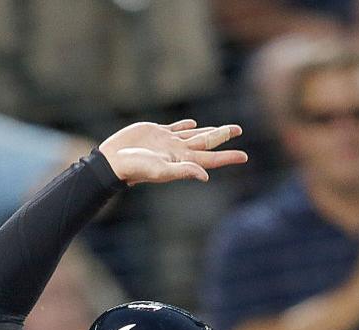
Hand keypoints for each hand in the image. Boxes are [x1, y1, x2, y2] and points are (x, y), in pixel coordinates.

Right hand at [99, 119, 246, 186]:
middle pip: (207, 143)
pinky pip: (176, 128)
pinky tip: (193, 124)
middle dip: (223, 137)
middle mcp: (179, 151)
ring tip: (222, 129)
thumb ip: (183, 171)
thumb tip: (206, 176)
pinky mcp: (156, 133)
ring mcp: (168, 142)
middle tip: (239, 130)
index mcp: (183, 161)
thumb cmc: (135, 169)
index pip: (211, 158)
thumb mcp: (161, 171)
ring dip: (208, 131)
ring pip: (194, 135)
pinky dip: (186, 126)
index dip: (228, 157)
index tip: (245, 156)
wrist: (114, 161)